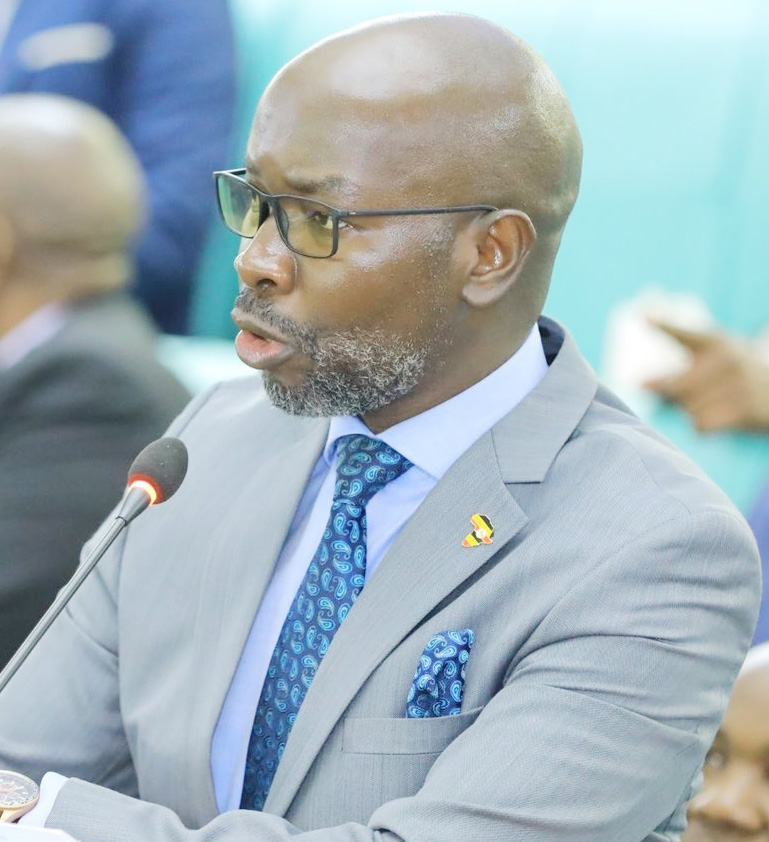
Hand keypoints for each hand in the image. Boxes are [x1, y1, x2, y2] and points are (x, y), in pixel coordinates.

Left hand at [644, 320, 768, 432]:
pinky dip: (704, 426)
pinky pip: (701, 425)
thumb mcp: (716, 360)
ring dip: (693, 412)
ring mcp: (737, 383)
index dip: (663, 325)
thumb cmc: (734, 377)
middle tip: (677, 389)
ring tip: (715, 402)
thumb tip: (641, 384)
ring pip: (688, 410)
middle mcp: (726, 358)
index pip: (683, 333)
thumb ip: (679, 369)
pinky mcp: (744, 408)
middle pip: (676, 387)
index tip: (642, 316)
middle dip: (669, 394)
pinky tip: (720, 416)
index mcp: (715, 341)